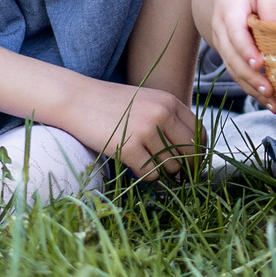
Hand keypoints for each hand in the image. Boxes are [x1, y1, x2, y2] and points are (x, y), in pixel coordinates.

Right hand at [63, 83, 196, 178]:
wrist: (77, 99)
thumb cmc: (110, 104)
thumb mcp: (146, 101)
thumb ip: (168, 118)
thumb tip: (190, 150)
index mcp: (169, 101)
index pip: (198, 132)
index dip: (198, 151)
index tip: (191, 161)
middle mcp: (162, 114)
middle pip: (190, 152)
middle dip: (186, 166)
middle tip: (176, 173)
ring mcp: (146, 131)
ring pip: (172, 166)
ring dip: (164, 172)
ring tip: (150, 166)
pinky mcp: (129, 148)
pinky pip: (151, 174)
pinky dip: (147, 177)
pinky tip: (136, 167)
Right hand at [196, 0, 275, 106]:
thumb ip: (270, 4)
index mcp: (229, 8)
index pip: (234, 31)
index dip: (245, 49)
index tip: (258, 63)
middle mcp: (221, 30)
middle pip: (232, 56)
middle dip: (250, 76)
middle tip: (270, 90)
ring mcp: (221, 44)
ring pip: (233, 70)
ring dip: (252, 88)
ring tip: (274, 104)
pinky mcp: (228, 55)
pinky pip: (237, 74)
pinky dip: (251, 89)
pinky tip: (269, 102)